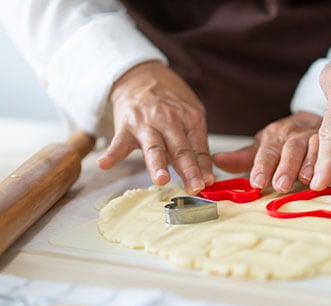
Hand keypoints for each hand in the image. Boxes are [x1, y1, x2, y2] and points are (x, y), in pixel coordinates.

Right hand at [96, 61, 213, 193]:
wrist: (141, 75)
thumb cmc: (169, 101)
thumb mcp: (191, 116)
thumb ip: (198, 145)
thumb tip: (206, 175)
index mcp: (190, 119)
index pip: (199, 149)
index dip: (204, 168)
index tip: (208, 184)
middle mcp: (170, 121)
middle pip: (180, 150)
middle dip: (189, 170)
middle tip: (195, 187)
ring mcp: (147, 124)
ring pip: (154, 147)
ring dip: (158, 164)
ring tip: (161, 179)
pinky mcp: (125, 126)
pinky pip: (118, 142)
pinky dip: (111, 154)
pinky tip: (105, 164)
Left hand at [212, 112, 330, 192]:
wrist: (315, 119)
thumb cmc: (285, 140)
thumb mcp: (263, 145)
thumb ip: (243, 158)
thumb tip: (216, 161)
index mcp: (276, 135)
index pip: (267, 152)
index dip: (262, 167)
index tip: (257, 182)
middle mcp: (297, 136)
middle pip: (292, 150)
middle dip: (287, 167)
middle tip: (281, 185)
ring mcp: (320, 138)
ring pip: (318, 148)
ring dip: (314, 164)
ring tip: (309, 181)